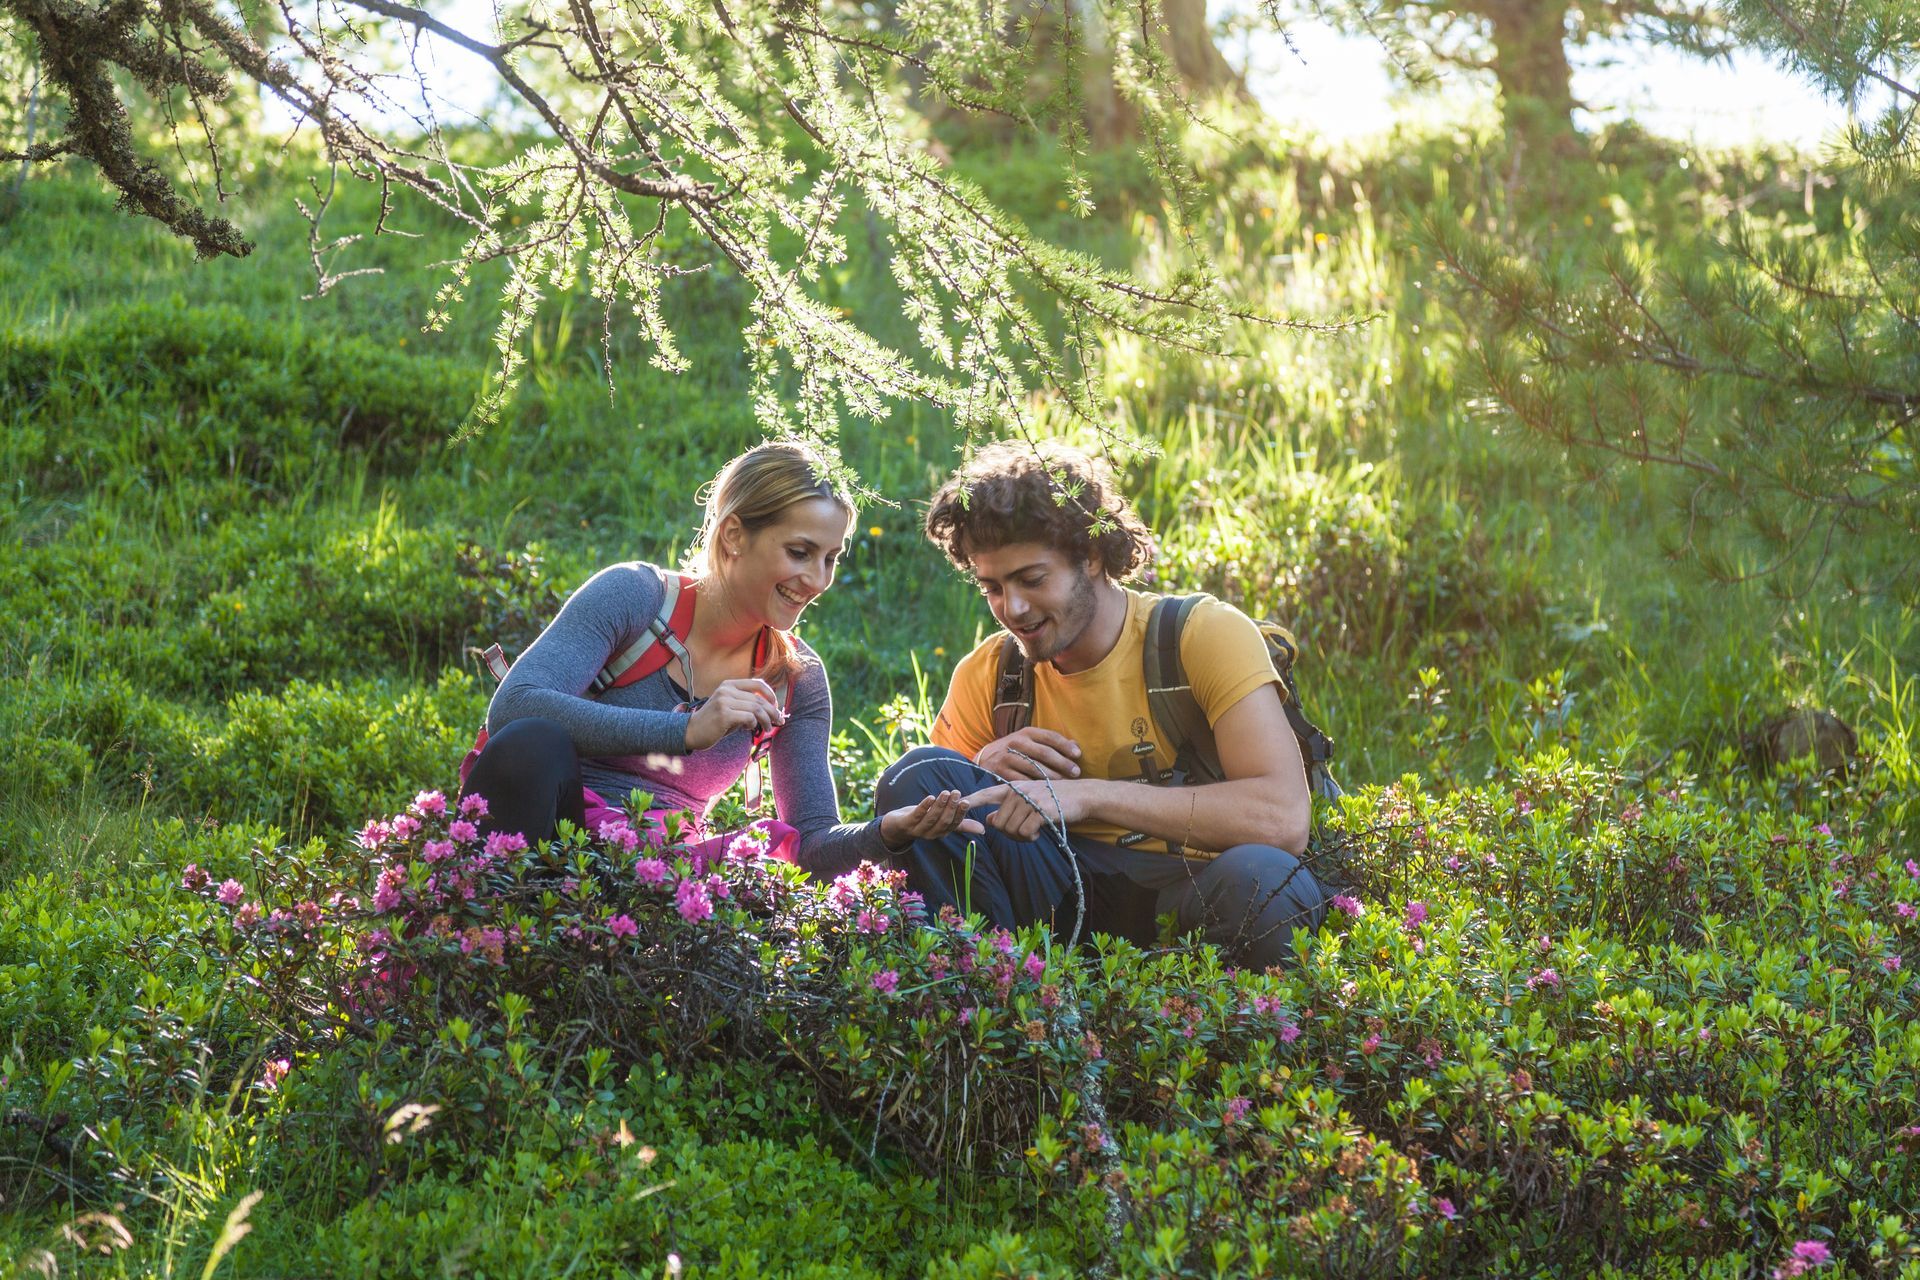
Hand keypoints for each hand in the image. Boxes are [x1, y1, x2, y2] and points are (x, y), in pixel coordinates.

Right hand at [684, 678, 785, 750]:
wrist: (692, 731)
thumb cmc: (715, 722)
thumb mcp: (730, 707)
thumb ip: (746, 704)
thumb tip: (772, 710)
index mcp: (729, 684)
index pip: (757, 683)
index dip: (770, 694)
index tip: (776, 706)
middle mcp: (727, 689)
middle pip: (759, 699)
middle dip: (773, 711)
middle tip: (779, 721)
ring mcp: (724, 701)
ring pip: (756, 709)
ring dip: (766, 720)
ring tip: (768, 728)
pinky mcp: (724, 714)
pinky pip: (748, 718)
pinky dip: (753, 724)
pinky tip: (749, 729)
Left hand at [879, 789, 985, 849]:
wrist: (895, 828)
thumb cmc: (922, 821)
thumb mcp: (942, 822)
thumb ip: (961, 824)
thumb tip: (982, 829)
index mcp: (942, 832)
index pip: (954, 823)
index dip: (960, 814)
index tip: (967, 801)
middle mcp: (931, 834)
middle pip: (943, 821)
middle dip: (951, 807)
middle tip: (956, 793)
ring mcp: (918, 830)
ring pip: (931, 818)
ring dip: (939, 805)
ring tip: (945, 792)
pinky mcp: (906, 824)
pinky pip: (916, 815)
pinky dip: (924, 806)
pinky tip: (930, 797)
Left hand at [960, 779, 1094, 842]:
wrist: (1082, 796)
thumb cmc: (1054, 800)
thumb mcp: (1030, 800)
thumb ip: (1009, 808)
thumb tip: (989, 821)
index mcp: (1012, 788)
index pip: (985, 794)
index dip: (969, 800)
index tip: (955, 803)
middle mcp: (1017, 791)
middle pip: (998, 823)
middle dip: (1009, 834)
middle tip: (1024, 833)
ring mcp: (1028, 800)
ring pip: (1010, 830)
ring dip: (1021, 837)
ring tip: (1034, 831)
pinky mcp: (1039, 810)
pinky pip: (1024, 832)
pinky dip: (1031, 837)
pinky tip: (1039, 832)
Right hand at [975, 727, 1082, 781]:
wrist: (985, 759)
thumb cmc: (1016, 751)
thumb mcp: (1031, 742)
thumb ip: (1051, 744)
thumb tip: (1076, 745)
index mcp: (1027, 733)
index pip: (1050, 737)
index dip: (1065, 746)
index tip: (1078, 755)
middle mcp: (1016, 742)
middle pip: (1044, 753)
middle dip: (1062, 763)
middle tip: (1076, 772)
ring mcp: (1007, 757)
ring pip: (1034, 768)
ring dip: (1052, 777)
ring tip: (1064, 783)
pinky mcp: (1001, 772)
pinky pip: (1022, 781)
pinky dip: (1035, 787)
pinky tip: (1045, 792)